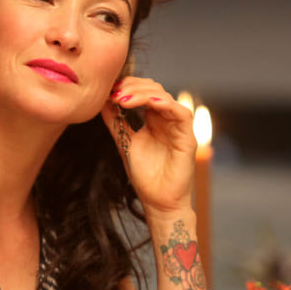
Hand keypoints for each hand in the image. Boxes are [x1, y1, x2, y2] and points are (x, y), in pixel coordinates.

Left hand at [100, 76, 195, 214]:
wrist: (158, 202)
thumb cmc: (145, 177)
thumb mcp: (124, 143)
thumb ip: (116, 122)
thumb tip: (102, 101)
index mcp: (154, 120)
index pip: (143, 92)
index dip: (127, 86)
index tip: (108, 90)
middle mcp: (167, 120)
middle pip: (154, 89)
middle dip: (132, 87)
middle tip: (114, 93)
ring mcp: (178, 127)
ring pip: (164, 97)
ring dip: (143, 93)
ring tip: (122, 98)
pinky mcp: (188, 137)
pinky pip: (181, 112)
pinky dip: (164, 103)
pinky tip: (147, 102)